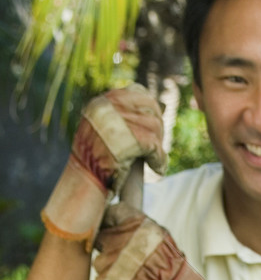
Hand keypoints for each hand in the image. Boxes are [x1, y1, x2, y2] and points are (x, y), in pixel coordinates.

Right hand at [42, 85, 165, 249]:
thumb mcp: (103, 134)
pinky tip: (158, 169)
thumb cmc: (94, 166)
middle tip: (157, 147)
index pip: (137, 93)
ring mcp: (116, 124)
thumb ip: (120, 119)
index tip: (156, 125)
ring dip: (159, 147)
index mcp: (101, 104)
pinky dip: (159, 159)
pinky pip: (155, 146)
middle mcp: (107, 109)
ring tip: (157, 161)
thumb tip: (150, 104)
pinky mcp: (128, 141)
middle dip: (158, 129)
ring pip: (154, 128)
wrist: (83, 187)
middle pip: (149, 109)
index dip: (151, 109)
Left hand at [94, 203, 230, 279]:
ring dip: (110, 271)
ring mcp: (110, 262)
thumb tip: (119, 222)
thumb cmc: (174, 272)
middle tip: (127, 262)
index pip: (112, 213)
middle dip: (110, 249)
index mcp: (136, 224)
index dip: (113, 224)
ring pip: (100, 263)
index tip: (116, 232)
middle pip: (102, 238)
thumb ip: (139, 229)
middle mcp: (121, 239)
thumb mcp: (162, 240)